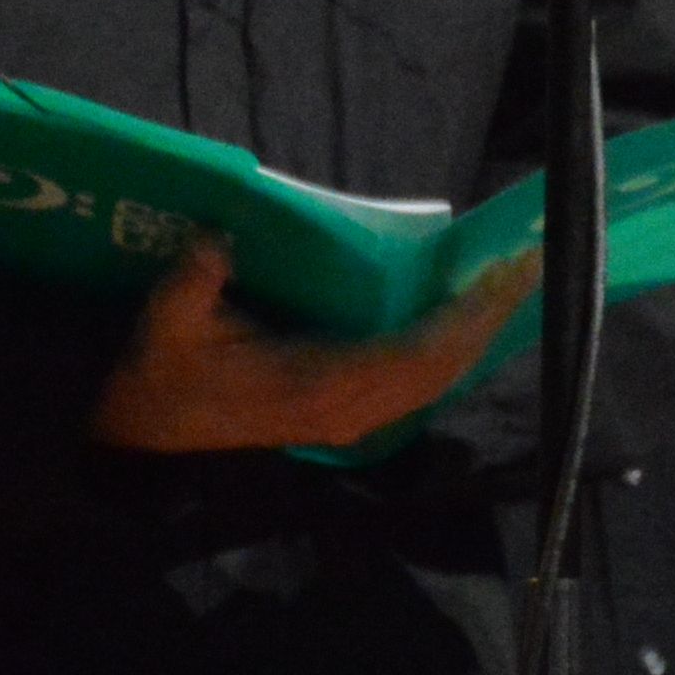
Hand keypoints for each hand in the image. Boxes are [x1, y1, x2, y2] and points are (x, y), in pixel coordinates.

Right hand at [87, 235, 531, 455]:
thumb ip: (193, 284)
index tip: (506, 274)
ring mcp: (349, 416)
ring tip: (511, 284)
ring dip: (475, 334)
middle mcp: (348, 408)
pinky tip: (469, 319)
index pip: (416, 353)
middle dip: (488, 319)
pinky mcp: (345, 412)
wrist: (144, 434)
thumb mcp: (167, 325)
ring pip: (434, 379)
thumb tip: (219, 240)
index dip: (466, 316)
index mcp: (320, 387)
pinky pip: (416, 382)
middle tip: (531, 264)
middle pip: (442, 367)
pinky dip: (450, 350)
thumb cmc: (161, 373)